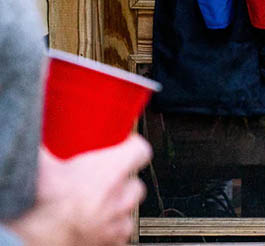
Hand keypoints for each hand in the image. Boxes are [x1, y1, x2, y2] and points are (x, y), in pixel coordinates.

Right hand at [8, 135, 151, 245]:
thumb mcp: (45, 162)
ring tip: (96, 201)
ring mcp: (115, 223)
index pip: (141, 150)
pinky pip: (121, 233)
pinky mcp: (110, 243)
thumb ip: (50, 144)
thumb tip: (42, 129)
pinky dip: (111, 228)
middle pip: (136, 182)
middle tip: (102, 177)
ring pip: (130, 208)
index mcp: (110, 171)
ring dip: (118, 204)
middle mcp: (119, 198)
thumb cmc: (38, 203)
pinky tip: (94, 222)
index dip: (132, 145)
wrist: (25, 238)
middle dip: (123, 180)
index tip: (124, 143)